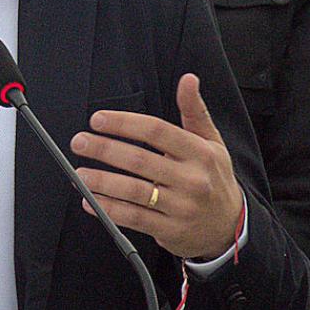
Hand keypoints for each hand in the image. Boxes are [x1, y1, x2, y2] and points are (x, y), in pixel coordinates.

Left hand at [70, 74, 243, 259]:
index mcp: (199, 153)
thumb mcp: (212, 142)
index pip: (157, 132)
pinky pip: (134, 218)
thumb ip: (195, 111)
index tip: (98, 119)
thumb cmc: (214, 178)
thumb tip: (188, 79)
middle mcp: (191, 179)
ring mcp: (180, 207)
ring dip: (101, 181)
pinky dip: (109, 209)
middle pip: (140, 160)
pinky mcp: (170, 230)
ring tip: (79, 173)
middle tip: (80, 142)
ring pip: (134, 191)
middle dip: (105, 149)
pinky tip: (90, 201)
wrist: (229, 227)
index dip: (124, 123)